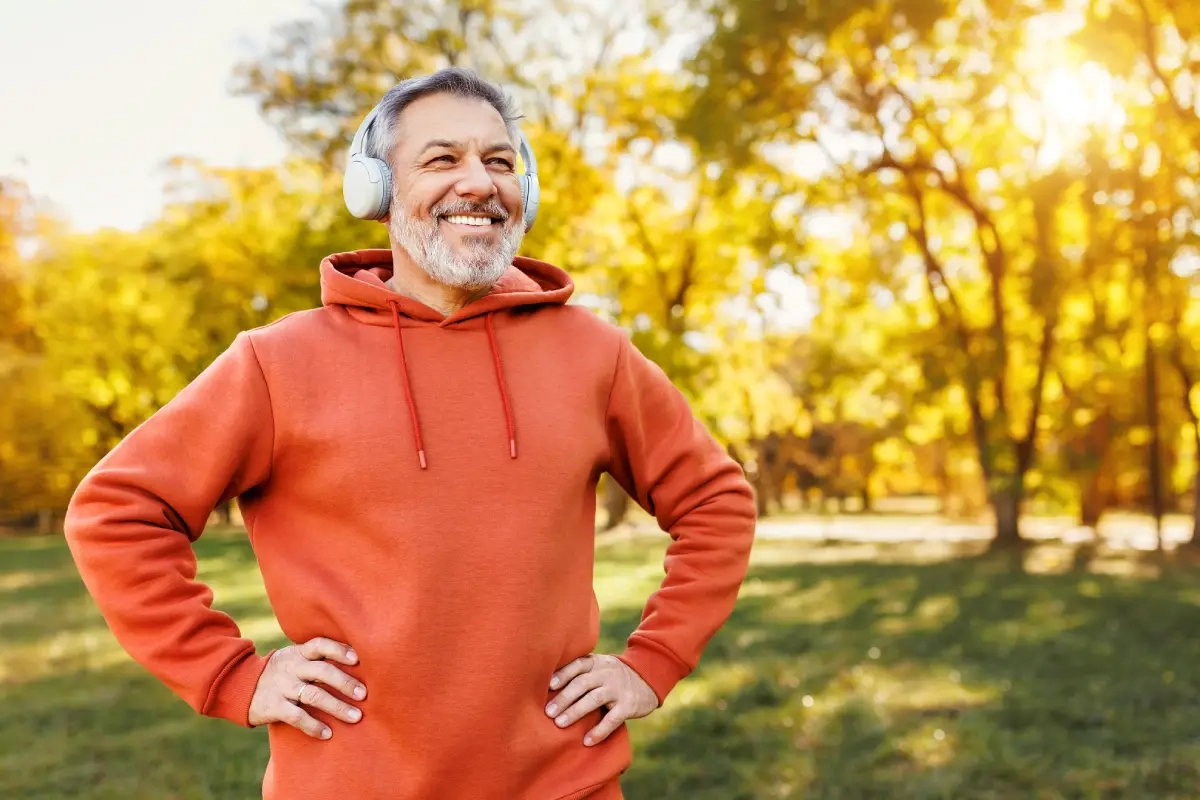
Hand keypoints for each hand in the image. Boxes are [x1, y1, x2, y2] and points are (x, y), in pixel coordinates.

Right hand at [247, 637, 366, 739]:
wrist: (241, 686)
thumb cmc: (282, 672)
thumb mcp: (295, 658)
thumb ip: (318, 659)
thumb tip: (358, 662)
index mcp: (299, 653)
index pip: (320, 645)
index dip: (339, 650)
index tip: (358, 659)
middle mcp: (292, 667)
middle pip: (322, 671)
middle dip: (345, 682)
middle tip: (363, 694)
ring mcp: (282, 686)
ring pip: (314, 695)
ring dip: (337, 707)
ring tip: (356, 717)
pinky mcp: (274, 706)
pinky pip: (297, 717)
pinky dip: (313, 726)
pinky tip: (328, 734)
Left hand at [545, 654, 658, 745]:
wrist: (648, 679)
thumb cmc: (613, 676)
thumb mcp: (599, 667)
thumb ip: (581, 673)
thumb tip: (547, 688)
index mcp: (597, 663)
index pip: (578, 665)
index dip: (563, 674)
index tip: (548, 686)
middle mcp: (607, 673)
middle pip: (582, 684)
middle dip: (564, 698)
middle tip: (548, 712)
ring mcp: (619, 689)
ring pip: (594, 699)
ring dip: (576, 711)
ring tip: (560, 724)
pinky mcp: (629, 705)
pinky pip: (613, 719)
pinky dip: (599, 731)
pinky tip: (587, 741)